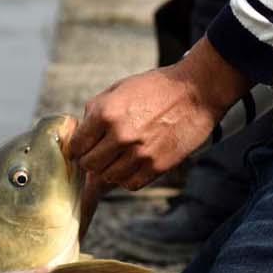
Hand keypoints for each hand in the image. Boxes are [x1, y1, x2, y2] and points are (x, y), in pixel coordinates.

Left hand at [70, 38, 249, 192]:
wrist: (196, 91)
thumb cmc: (157, 88)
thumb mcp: (118, 89)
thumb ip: (96, 112)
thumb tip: (79, 135)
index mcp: (106, 113)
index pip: (76, 146)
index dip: (77, 148)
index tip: (82, 148)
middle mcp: (120, 135)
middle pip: (89, 165)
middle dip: (91, 160)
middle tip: (99, 153)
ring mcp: (139, 153)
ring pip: (108, 177)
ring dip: (110, 169)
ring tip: (118, 157)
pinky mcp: (157, 166)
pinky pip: (130, 183)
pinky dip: (128, 177)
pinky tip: (133, 164)